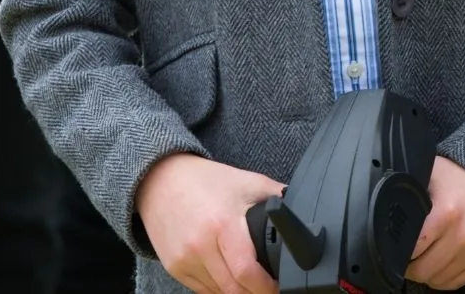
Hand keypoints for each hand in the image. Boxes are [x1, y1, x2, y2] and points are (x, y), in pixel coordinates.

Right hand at [137, 153, 283, 293]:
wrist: (160, 180)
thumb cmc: (207, 181)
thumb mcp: (248, 182)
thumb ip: (277, 198)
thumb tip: (304, 211)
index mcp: (223, 225)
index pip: (247, 271)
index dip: (266, 287)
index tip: (279, 287)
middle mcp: (200, 246)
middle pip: (233, 289)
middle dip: (256, 293)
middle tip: (270, 288)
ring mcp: (184, 260)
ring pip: (217, 293)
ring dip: (238, 292)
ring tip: (253, 283)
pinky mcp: (174, 268)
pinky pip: (202, 290)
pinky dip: (219, 288)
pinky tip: (231, 279)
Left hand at [406, 155, 464, 288]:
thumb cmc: (458, 179)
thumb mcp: (429, 175)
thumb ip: (407, 193)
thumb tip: (379, 211)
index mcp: (446, 213)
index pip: (408, 251)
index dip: (397, 251)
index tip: (396, 245)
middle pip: (421, 271)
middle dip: (410, 265)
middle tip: (411, 251)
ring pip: (437, 281)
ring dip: (427, 272)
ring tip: (428, 253)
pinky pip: (455, 283)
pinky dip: (444, 275)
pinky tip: (443, 258)